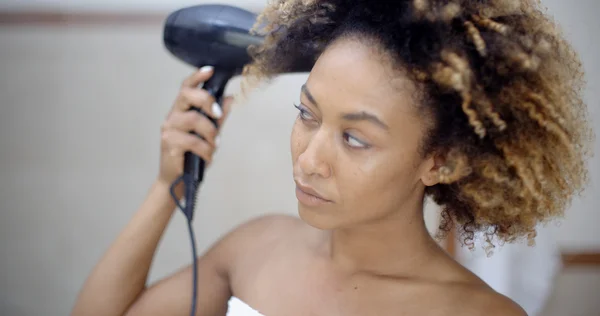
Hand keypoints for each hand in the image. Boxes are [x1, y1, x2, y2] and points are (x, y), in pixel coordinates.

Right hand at [157, 66, 232, 193]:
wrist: (178, 181)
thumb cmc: (192, 156)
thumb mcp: (209, 135)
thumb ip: (218, 118)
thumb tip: (230, 99)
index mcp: (181, 110)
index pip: (186, 87)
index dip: (197, 77)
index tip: (210, 71)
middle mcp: (173, 116)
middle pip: (187, 95)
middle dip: (206, 101)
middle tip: (217, 115)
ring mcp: (169, 129)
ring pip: (194, 119)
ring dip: (210, 133)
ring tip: (214, 145)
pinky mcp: (169, 144)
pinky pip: (194, 141)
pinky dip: (207, 150)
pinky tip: (209, 157)